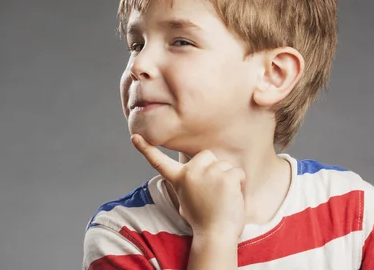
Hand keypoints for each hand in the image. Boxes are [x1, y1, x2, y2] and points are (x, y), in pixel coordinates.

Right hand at [131, 134, 245, 238]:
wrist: (215, 236)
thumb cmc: (203, 220)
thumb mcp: (186, 201)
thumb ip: (188, 184)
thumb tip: (195, 175)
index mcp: (179, 179)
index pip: (159, 162)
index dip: (145, 149)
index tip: (135, 137)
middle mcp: (191, 172)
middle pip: (206, 155)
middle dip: (213, 167)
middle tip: (213, 190)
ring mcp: (209, 173)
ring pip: (224, 164)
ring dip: (228, 178)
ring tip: (222, 197)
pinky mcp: (226, 177)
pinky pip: (237, 173)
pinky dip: (239, 184)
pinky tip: (232, 198)